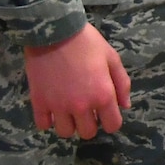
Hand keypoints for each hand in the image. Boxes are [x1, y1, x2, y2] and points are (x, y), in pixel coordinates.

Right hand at [24, 24, 130, 139]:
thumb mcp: (112, 58)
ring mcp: (58, 106)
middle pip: (87, 133)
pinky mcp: (39, 102)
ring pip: (65, 132)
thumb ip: (122, 83)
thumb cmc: (87, 42)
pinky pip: (43, 125)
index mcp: (103, 95)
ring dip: (69, 123)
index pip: (112, 126)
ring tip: (68, 109)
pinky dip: (48, 120)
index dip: (111, 120)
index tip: (106, 113)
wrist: (55, 30)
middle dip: (90, 123)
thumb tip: (125, 106)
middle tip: (86, 109)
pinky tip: (52, 107)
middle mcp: (81, 106)